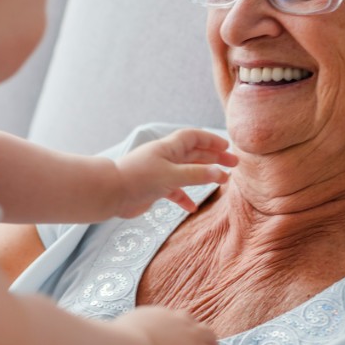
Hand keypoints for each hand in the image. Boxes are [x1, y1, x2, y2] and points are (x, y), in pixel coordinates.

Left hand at [113, 129, 237, 216]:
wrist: (110, 193)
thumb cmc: (139, 179)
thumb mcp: (172, 175)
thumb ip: (197, 175)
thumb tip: (221, 172)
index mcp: (168, 147)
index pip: (193, 137)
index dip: (211, 140)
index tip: (228, 147)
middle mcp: (165, 157)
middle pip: (194, 154)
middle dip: (213, 157)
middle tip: (233, 164)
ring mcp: (159, 173)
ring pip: (186, 172)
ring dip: (203, 176)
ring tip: (222, 181)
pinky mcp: (154, 188)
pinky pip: (174, 190)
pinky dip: (184, 197)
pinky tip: (192, 207)